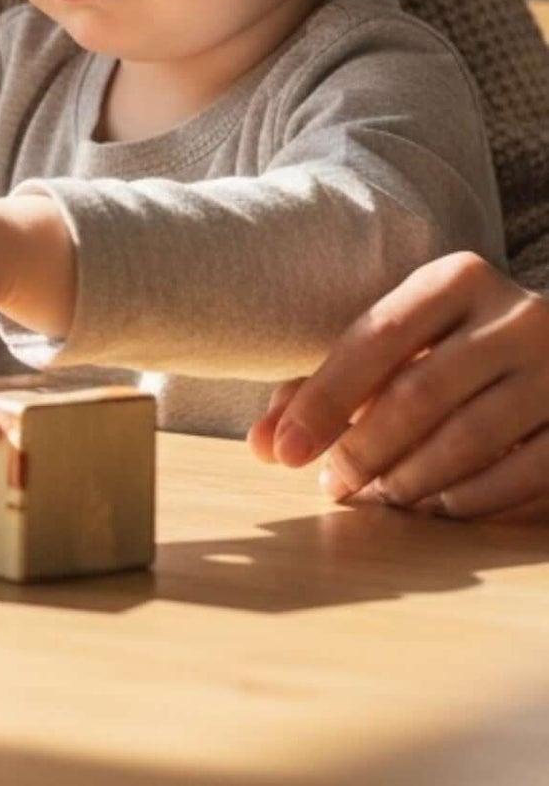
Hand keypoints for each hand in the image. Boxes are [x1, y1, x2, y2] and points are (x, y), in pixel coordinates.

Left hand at [247, 252, 548, 520]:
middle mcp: (517, 314)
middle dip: (364, 449)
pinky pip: (525, 474)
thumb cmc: (459, 350)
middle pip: (420, 393)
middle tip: (333, 486)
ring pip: (471, 439)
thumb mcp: (401, 346)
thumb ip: (327, 387)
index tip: (285, 452)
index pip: (376, 338)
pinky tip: (438, 509)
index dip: (324, 399)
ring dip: (413, 480)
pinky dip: (473, 500)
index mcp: (459, 279)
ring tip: (379, 498)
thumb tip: (265, 446)